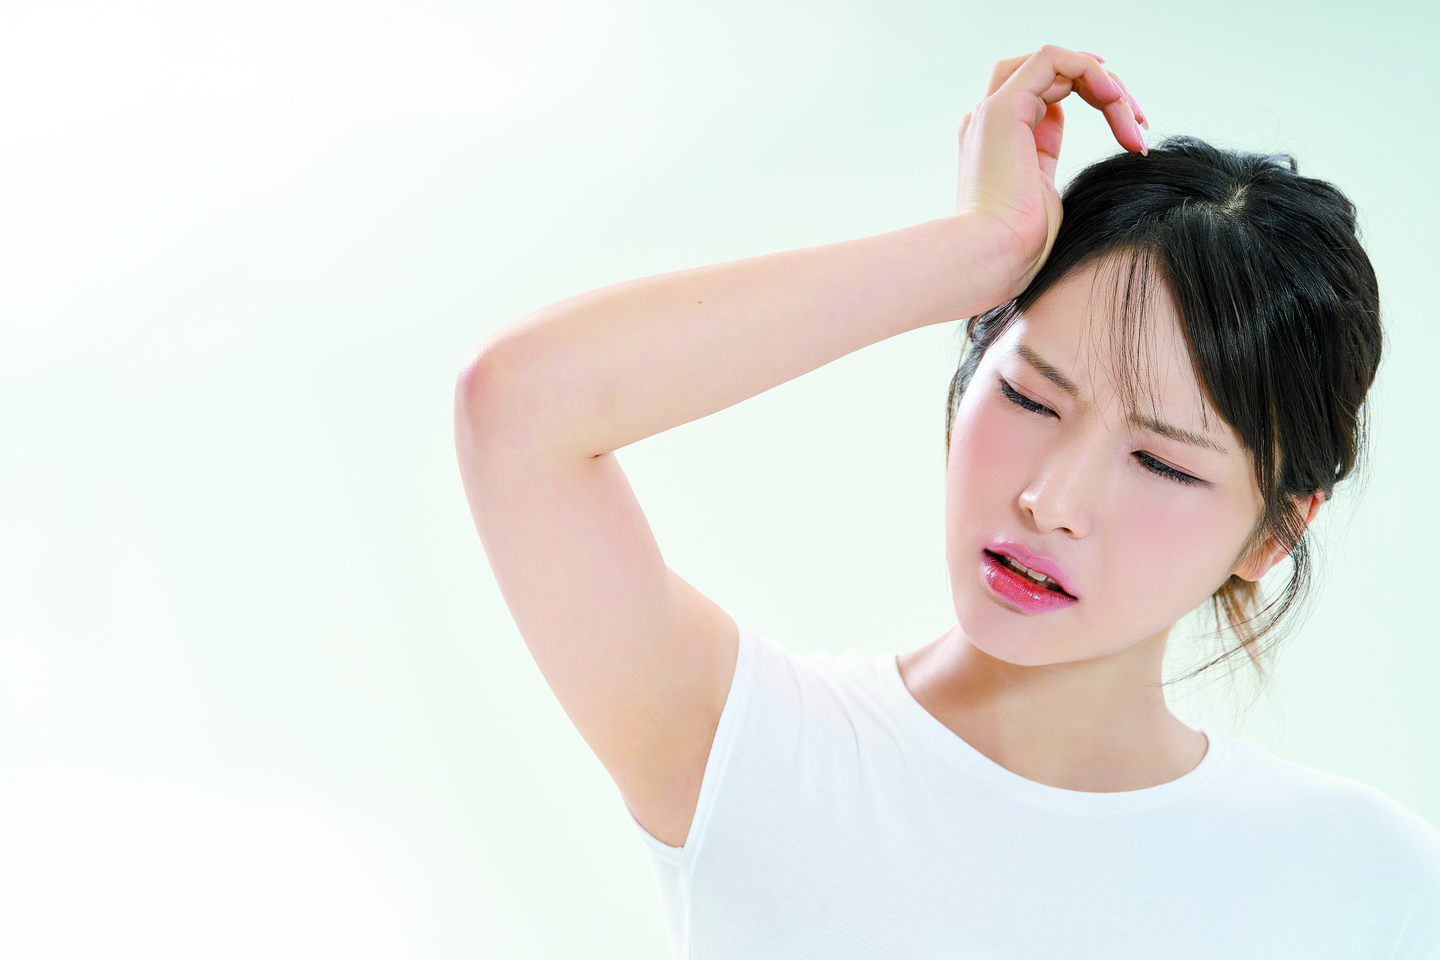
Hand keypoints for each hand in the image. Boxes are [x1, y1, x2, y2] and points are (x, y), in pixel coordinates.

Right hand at [955, 46, 1148, 304]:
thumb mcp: (1045, 198)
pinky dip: (1089, 70)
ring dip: (1106, 84)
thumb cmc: (1021, 246)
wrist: (994, 258)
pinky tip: (1114, 96)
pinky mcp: (1003, 108)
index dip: (1096, 99)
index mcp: (1000, 141)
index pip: (1049, 96)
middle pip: (1055, 74)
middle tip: (1140, 123)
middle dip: (1106, 88)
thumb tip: (1075, 157)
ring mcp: (993, 111)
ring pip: (1058, 64)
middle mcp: (990, 119)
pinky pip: (1052, 59)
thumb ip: (1049, 166)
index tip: (1132, 131)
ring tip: (1133, 120)